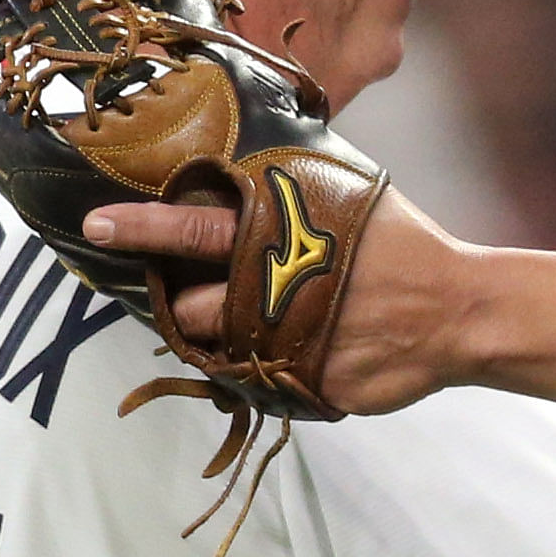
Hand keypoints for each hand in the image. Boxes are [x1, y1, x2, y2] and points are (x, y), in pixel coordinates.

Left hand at [81, 188, 471, 415]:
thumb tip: (253, 169)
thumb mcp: (351, 196)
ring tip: (258, 321)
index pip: (191, 228)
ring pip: (221, 349)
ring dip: (225, 337)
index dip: (140, 228)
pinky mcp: (306, 387)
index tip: (95, 225)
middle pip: (189, 306)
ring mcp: (288, 345)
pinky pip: (267, 381)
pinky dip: (275, 366)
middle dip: (181, 304)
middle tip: (185, 294)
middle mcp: (274, 291)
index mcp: (281, 236)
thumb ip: (296, 193)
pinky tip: (309, 347)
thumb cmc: (406, 245)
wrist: (460, 313)